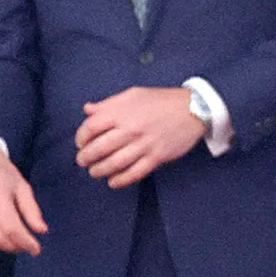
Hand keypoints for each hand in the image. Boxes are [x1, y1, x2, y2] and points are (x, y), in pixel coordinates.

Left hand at [74, 87, 204, 187]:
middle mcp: (130, 129)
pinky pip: (135, 173)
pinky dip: (121, 180)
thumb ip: (108, 104)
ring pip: (115, 163)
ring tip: (94, 172)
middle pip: (99, 148)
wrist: (194, 109)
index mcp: (121, 112)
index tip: (81, 144)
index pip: (91, 128)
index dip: (81, 138)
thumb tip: (87, 110)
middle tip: (83, 161)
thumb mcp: (132, 94)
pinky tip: (113, 182)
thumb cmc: (161, 100)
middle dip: (86, 158)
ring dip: (100, 171)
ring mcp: (144, 144)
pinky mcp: (157, 156)